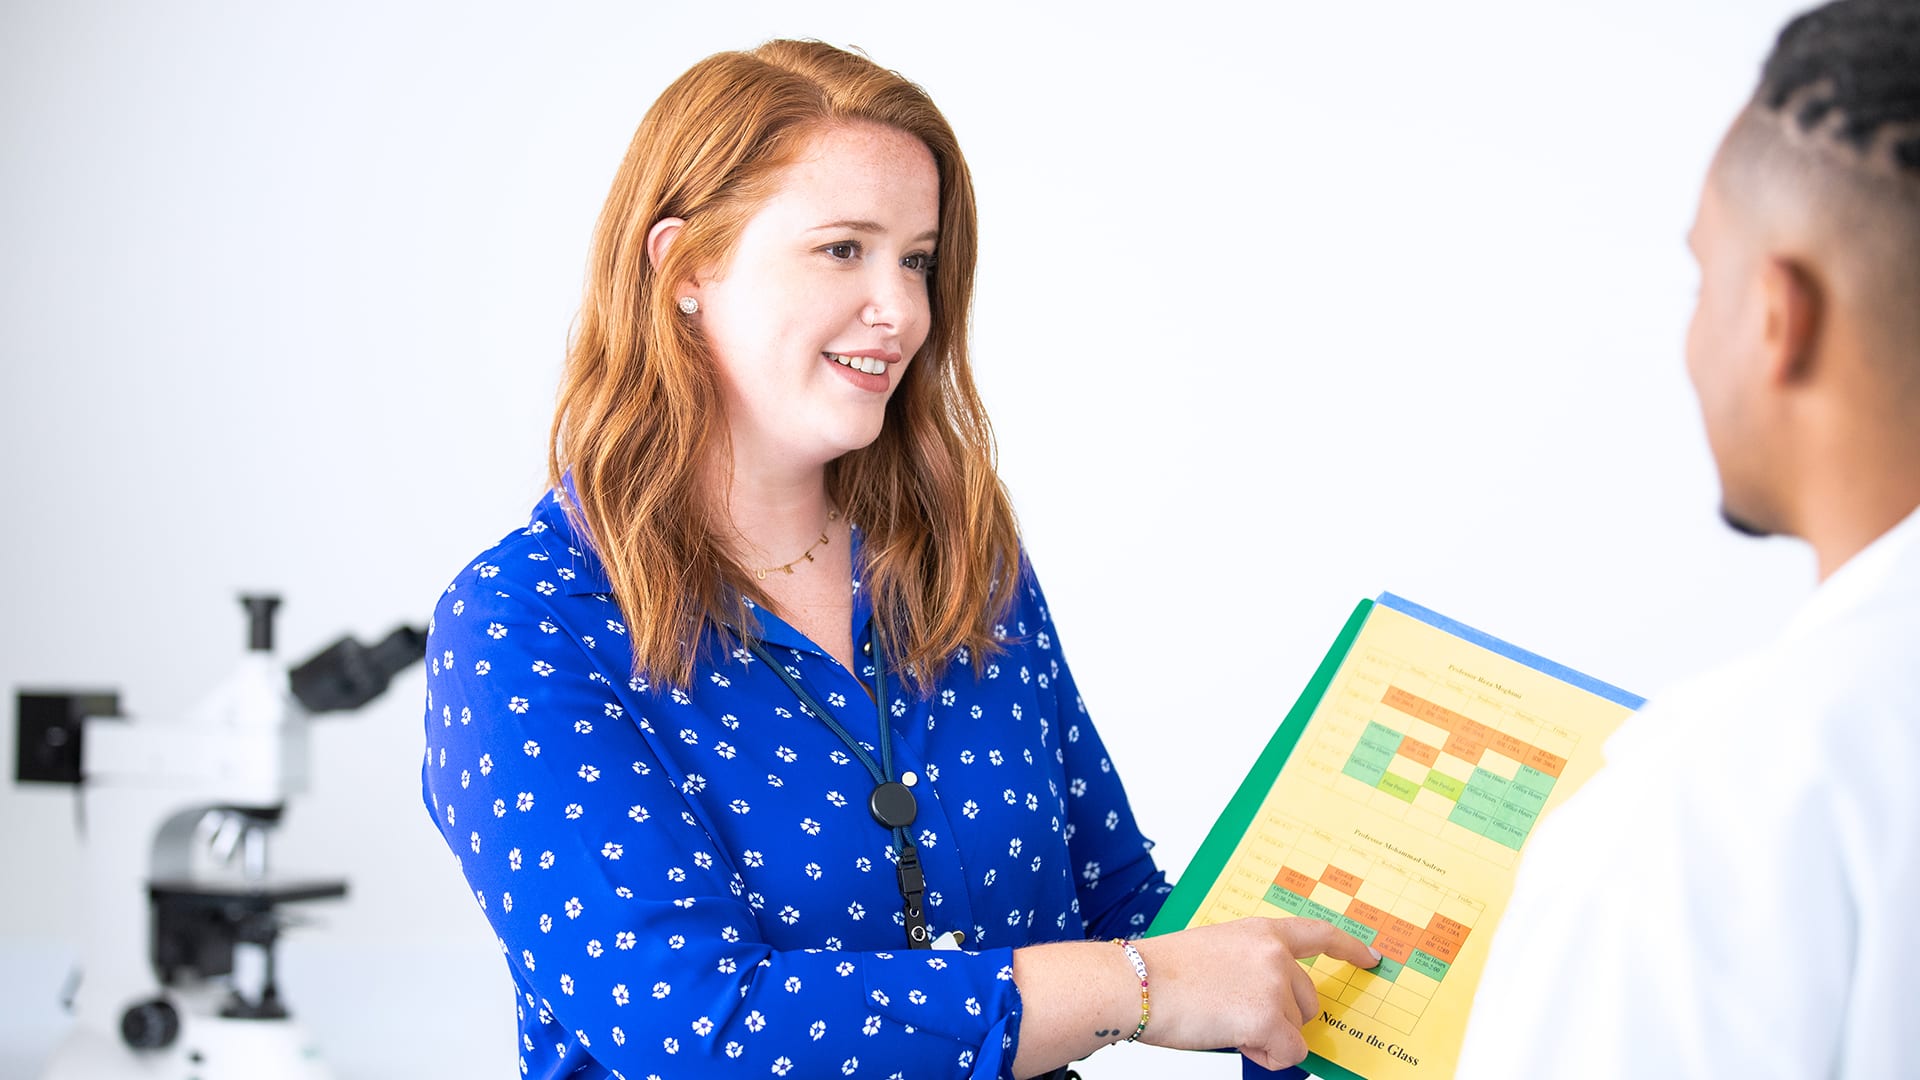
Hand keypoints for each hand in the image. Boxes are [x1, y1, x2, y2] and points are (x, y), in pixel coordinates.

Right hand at [1136, 917, 1379, 1070]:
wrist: (1135, 983)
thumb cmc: (1162, 972)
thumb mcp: (1217, 952)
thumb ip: (1253, 966)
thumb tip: (1274, 1004)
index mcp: (1261, 932)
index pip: (1319, 935)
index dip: (1350, 948)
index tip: (1372, 958)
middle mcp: (1274, 954)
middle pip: (1310, 1001)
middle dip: (1283, 1018)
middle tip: (1236, 1015)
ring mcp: (1273, 984)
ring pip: (1296, 1030)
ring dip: (1267, 1037)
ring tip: (1224, 1023)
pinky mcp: (1267, 1017)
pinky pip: (1289, 1053)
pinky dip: (1265, 1056)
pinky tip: (1233, 1040)